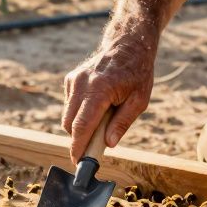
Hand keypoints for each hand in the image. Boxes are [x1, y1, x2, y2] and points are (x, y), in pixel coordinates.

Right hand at [62, 36, 155, 164]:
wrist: (128, 44)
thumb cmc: (137, 72)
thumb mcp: (139, 100)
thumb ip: (122, 123)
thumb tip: (108, 144)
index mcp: (99, 90)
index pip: (82, 125)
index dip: (78, 147)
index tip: (77, 162)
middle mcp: (82, 84)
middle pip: (69, 124)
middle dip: (78, 139)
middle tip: (95, 146)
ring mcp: (74, 80)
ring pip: (67, 115)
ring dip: (79, 125)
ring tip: (102, 118)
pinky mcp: (71, 79)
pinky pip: (70, 105)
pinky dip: (79, 112)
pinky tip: (97, 105)